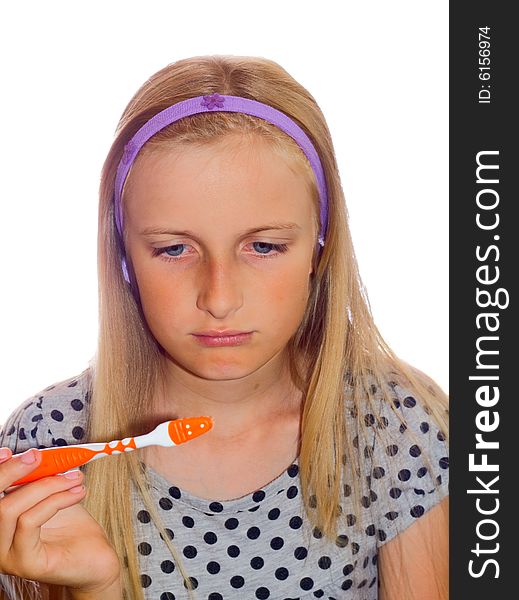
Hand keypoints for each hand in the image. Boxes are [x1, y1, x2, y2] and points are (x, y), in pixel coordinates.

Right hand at [0, 447, 120, 593]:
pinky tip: (77, 492)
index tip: (7, 452)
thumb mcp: (52, 493)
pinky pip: (30, 521)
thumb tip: (35, 455)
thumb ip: (39, 478)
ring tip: (74, 477)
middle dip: (12, 472)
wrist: (95, 556)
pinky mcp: (24, 562)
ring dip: (46, 485)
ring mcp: (7, 554)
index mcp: (1, 522)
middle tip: (38, 457)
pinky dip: (55, 499)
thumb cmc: (72, 525)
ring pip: (10, 508)